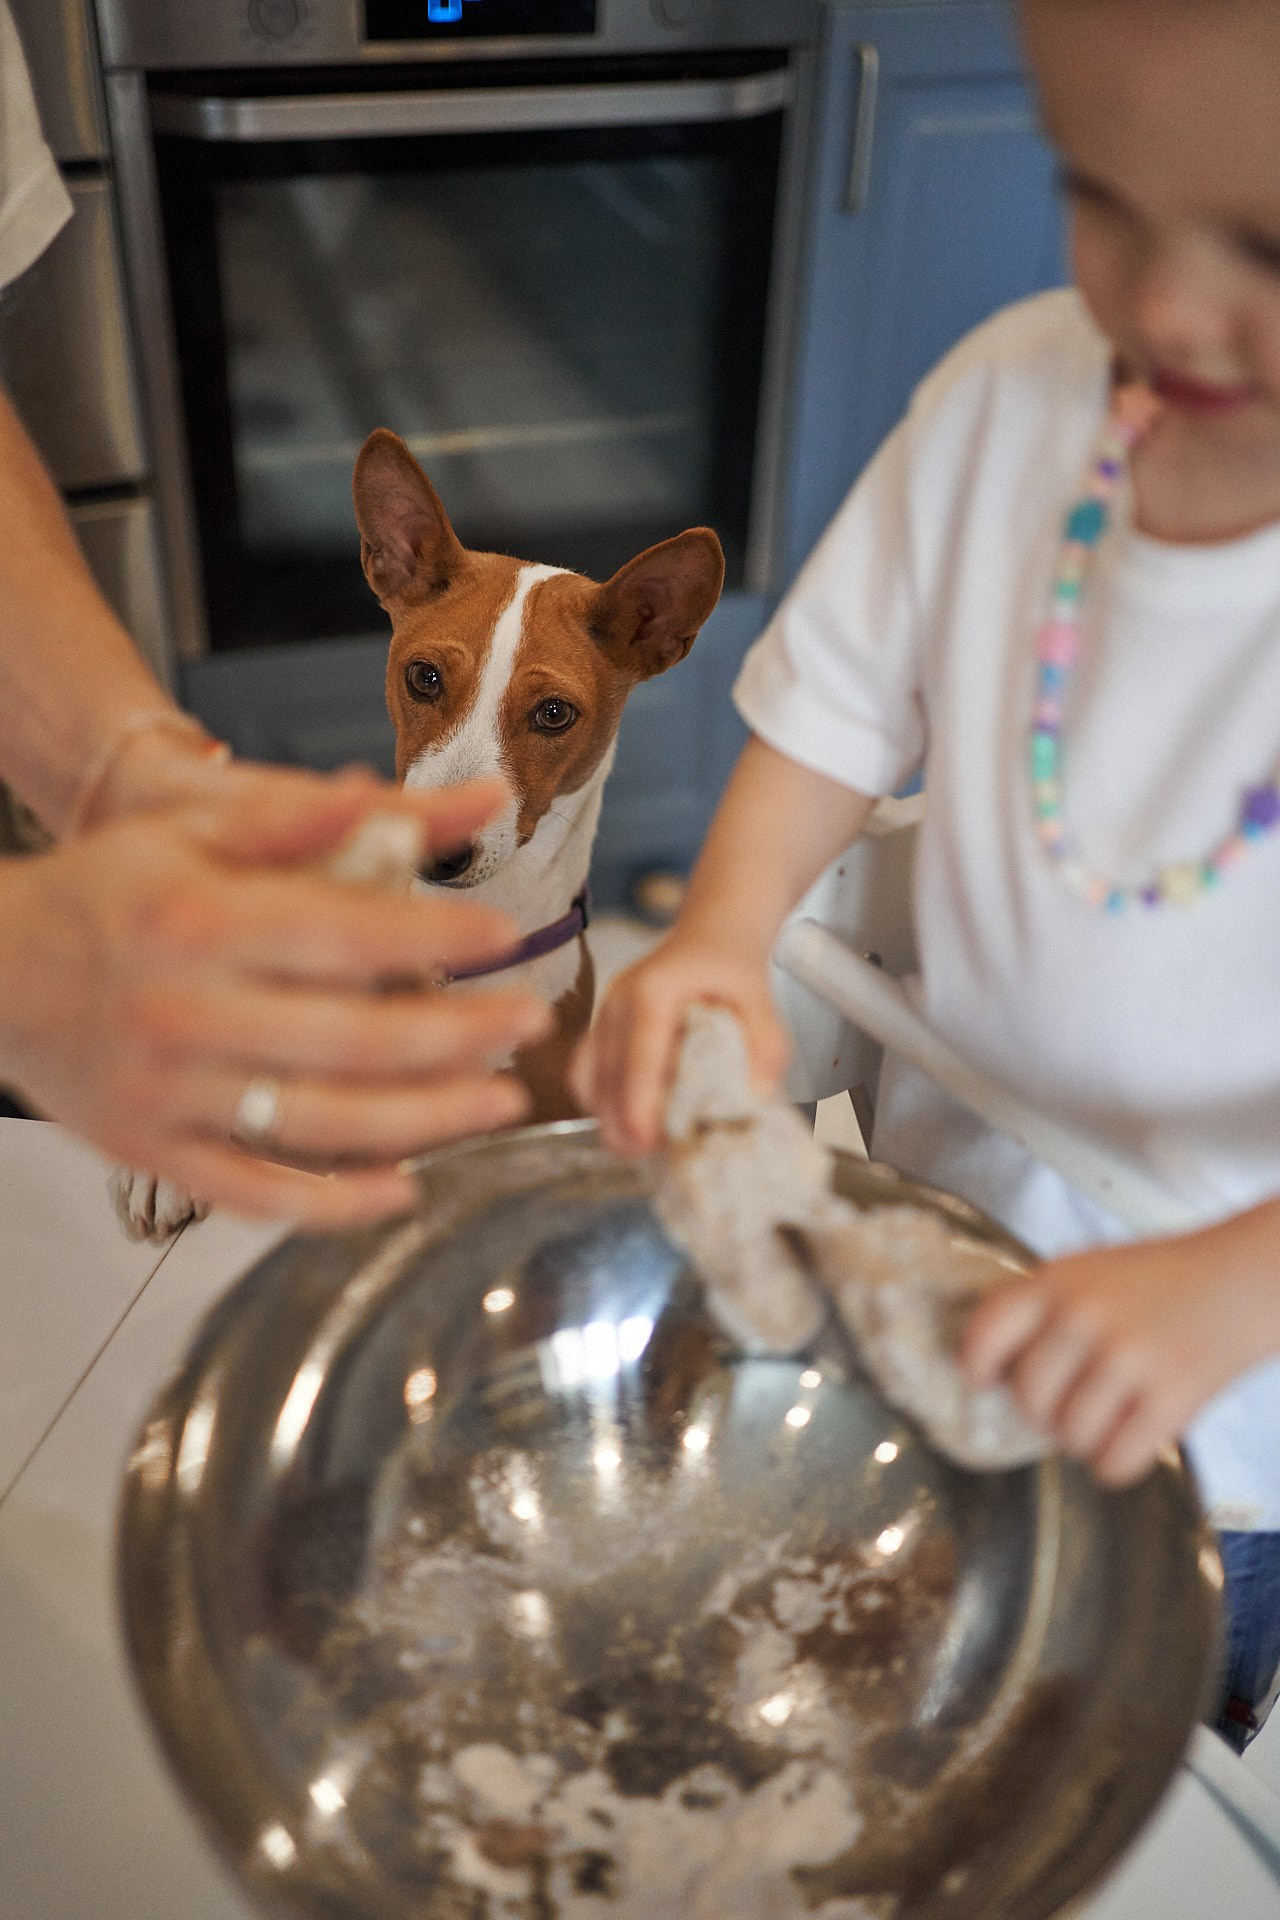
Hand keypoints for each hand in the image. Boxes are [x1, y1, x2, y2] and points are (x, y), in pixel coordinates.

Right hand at [0, 775, 550, 1228]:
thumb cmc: (101, 894)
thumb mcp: (183, 830)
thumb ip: (288, 819)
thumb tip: (382, 794)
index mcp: (201, 924)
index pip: (344, 933)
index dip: (437, 935)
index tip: (503, 936)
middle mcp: (188, 1013)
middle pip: (353, 1038)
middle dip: (458, 1035)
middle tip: (527, 1026)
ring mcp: (172, 1095)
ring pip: (321, 1124)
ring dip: (426, 1120)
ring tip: (498, 1102)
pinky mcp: (156, 1154)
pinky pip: (258, 1192)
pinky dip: (335, 1203)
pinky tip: (404, 1187)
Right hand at [572, 932, 788, 1155]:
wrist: (712, 933)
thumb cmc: (731, 965)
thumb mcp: (761, 996)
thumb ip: (766, 1043)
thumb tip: (757, 1096)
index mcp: (652, 991)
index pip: (638, 1053)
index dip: (638, 1100)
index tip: (644, 1140)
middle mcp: (617, 1001)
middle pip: (603, 1072)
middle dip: (617, 1120)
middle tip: (643, 1156)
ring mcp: (604, 1014)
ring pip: (587, 1077)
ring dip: (606, 1115)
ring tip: (637, 1147)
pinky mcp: (602, 1028)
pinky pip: (587, 1072)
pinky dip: (601, 1101)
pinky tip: (628, 1122)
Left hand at [961, 1211, 1279, 1485]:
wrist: (1241, 1280)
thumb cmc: (1160, 1278)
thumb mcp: (1087, 1270)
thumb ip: (1040, 1306)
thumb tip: (989, 1364)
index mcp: (1056, 1282)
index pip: (985, 1333)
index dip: (977, 1367)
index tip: (986, 1380)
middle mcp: (1084, 1318)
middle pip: (1027, 1398)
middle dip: (1042, 1412)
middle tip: (1065, 1403)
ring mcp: (1128, 1359)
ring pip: (1068, 1437)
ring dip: (1081, 1440)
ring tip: (1102, 1417)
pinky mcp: (1171, 1400)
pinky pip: (1113, 1462)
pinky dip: (1113, 1463)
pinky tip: (1126, 1439)